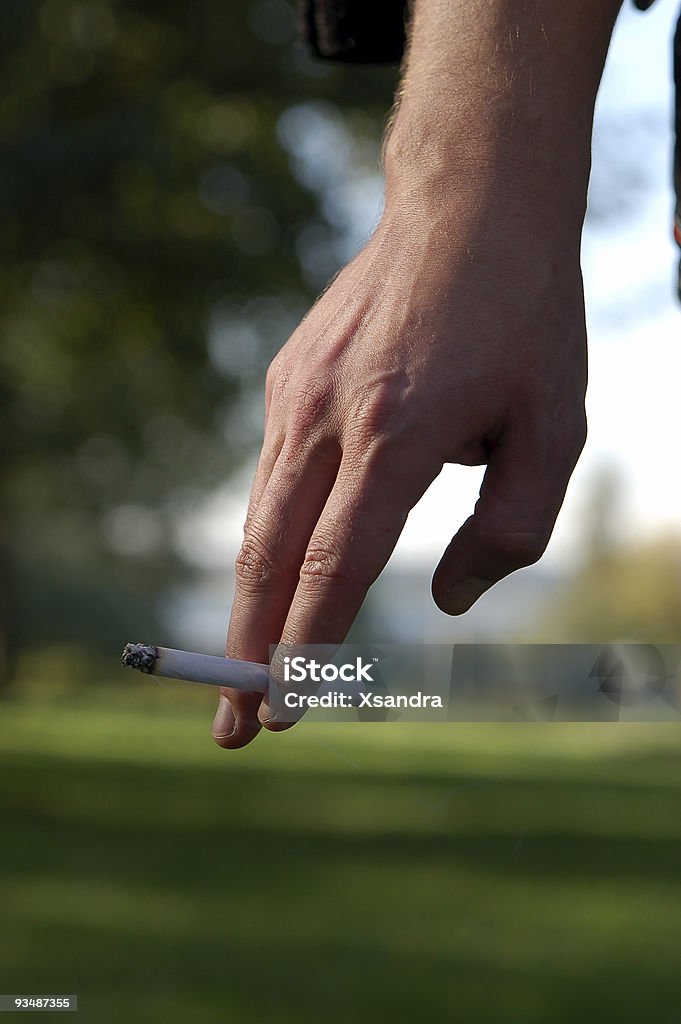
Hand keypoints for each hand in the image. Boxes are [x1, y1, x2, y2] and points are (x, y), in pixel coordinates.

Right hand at [212, 186, 587, 748]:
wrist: (471, 203)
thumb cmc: (526, 318)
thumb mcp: (556, 427)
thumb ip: (507, 531)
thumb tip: (445, 601)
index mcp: (394, 435)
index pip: (332, 568)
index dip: (305, 651)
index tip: (285, 714)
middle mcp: (326, 418)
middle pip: (268, 560)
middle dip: (247, 655)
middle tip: (231, 728)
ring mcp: (295, 395)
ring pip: (261, 520)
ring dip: (250, 604)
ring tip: (245, 667)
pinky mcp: (287, 378)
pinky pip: (278, 472)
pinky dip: (278, 535)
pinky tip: (292, 563)